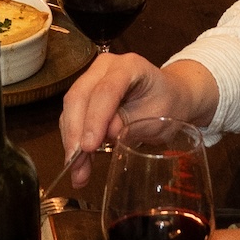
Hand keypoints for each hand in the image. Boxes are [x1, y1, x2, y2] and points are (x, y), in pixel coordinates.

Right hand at [59, 52, 218, 188]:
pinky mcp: (84, 95)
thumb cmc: (166, 106)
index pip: (105, 91)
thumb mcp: (156, 117)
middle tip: (76, 165)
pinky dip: (73, 142)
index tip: (89, 147)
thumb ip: (132, 123)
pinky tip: (78, 164)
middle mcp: (104, 68)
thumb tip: (107, 135)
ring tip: (78, 174)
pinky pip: (72, 118)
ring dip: (71, 142)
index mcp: (128, 66)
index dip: (95, 119)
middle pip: (79, 97)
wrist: (168, 99)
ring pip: (71, 109)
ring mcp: (91, 79)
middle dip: (75, 134)